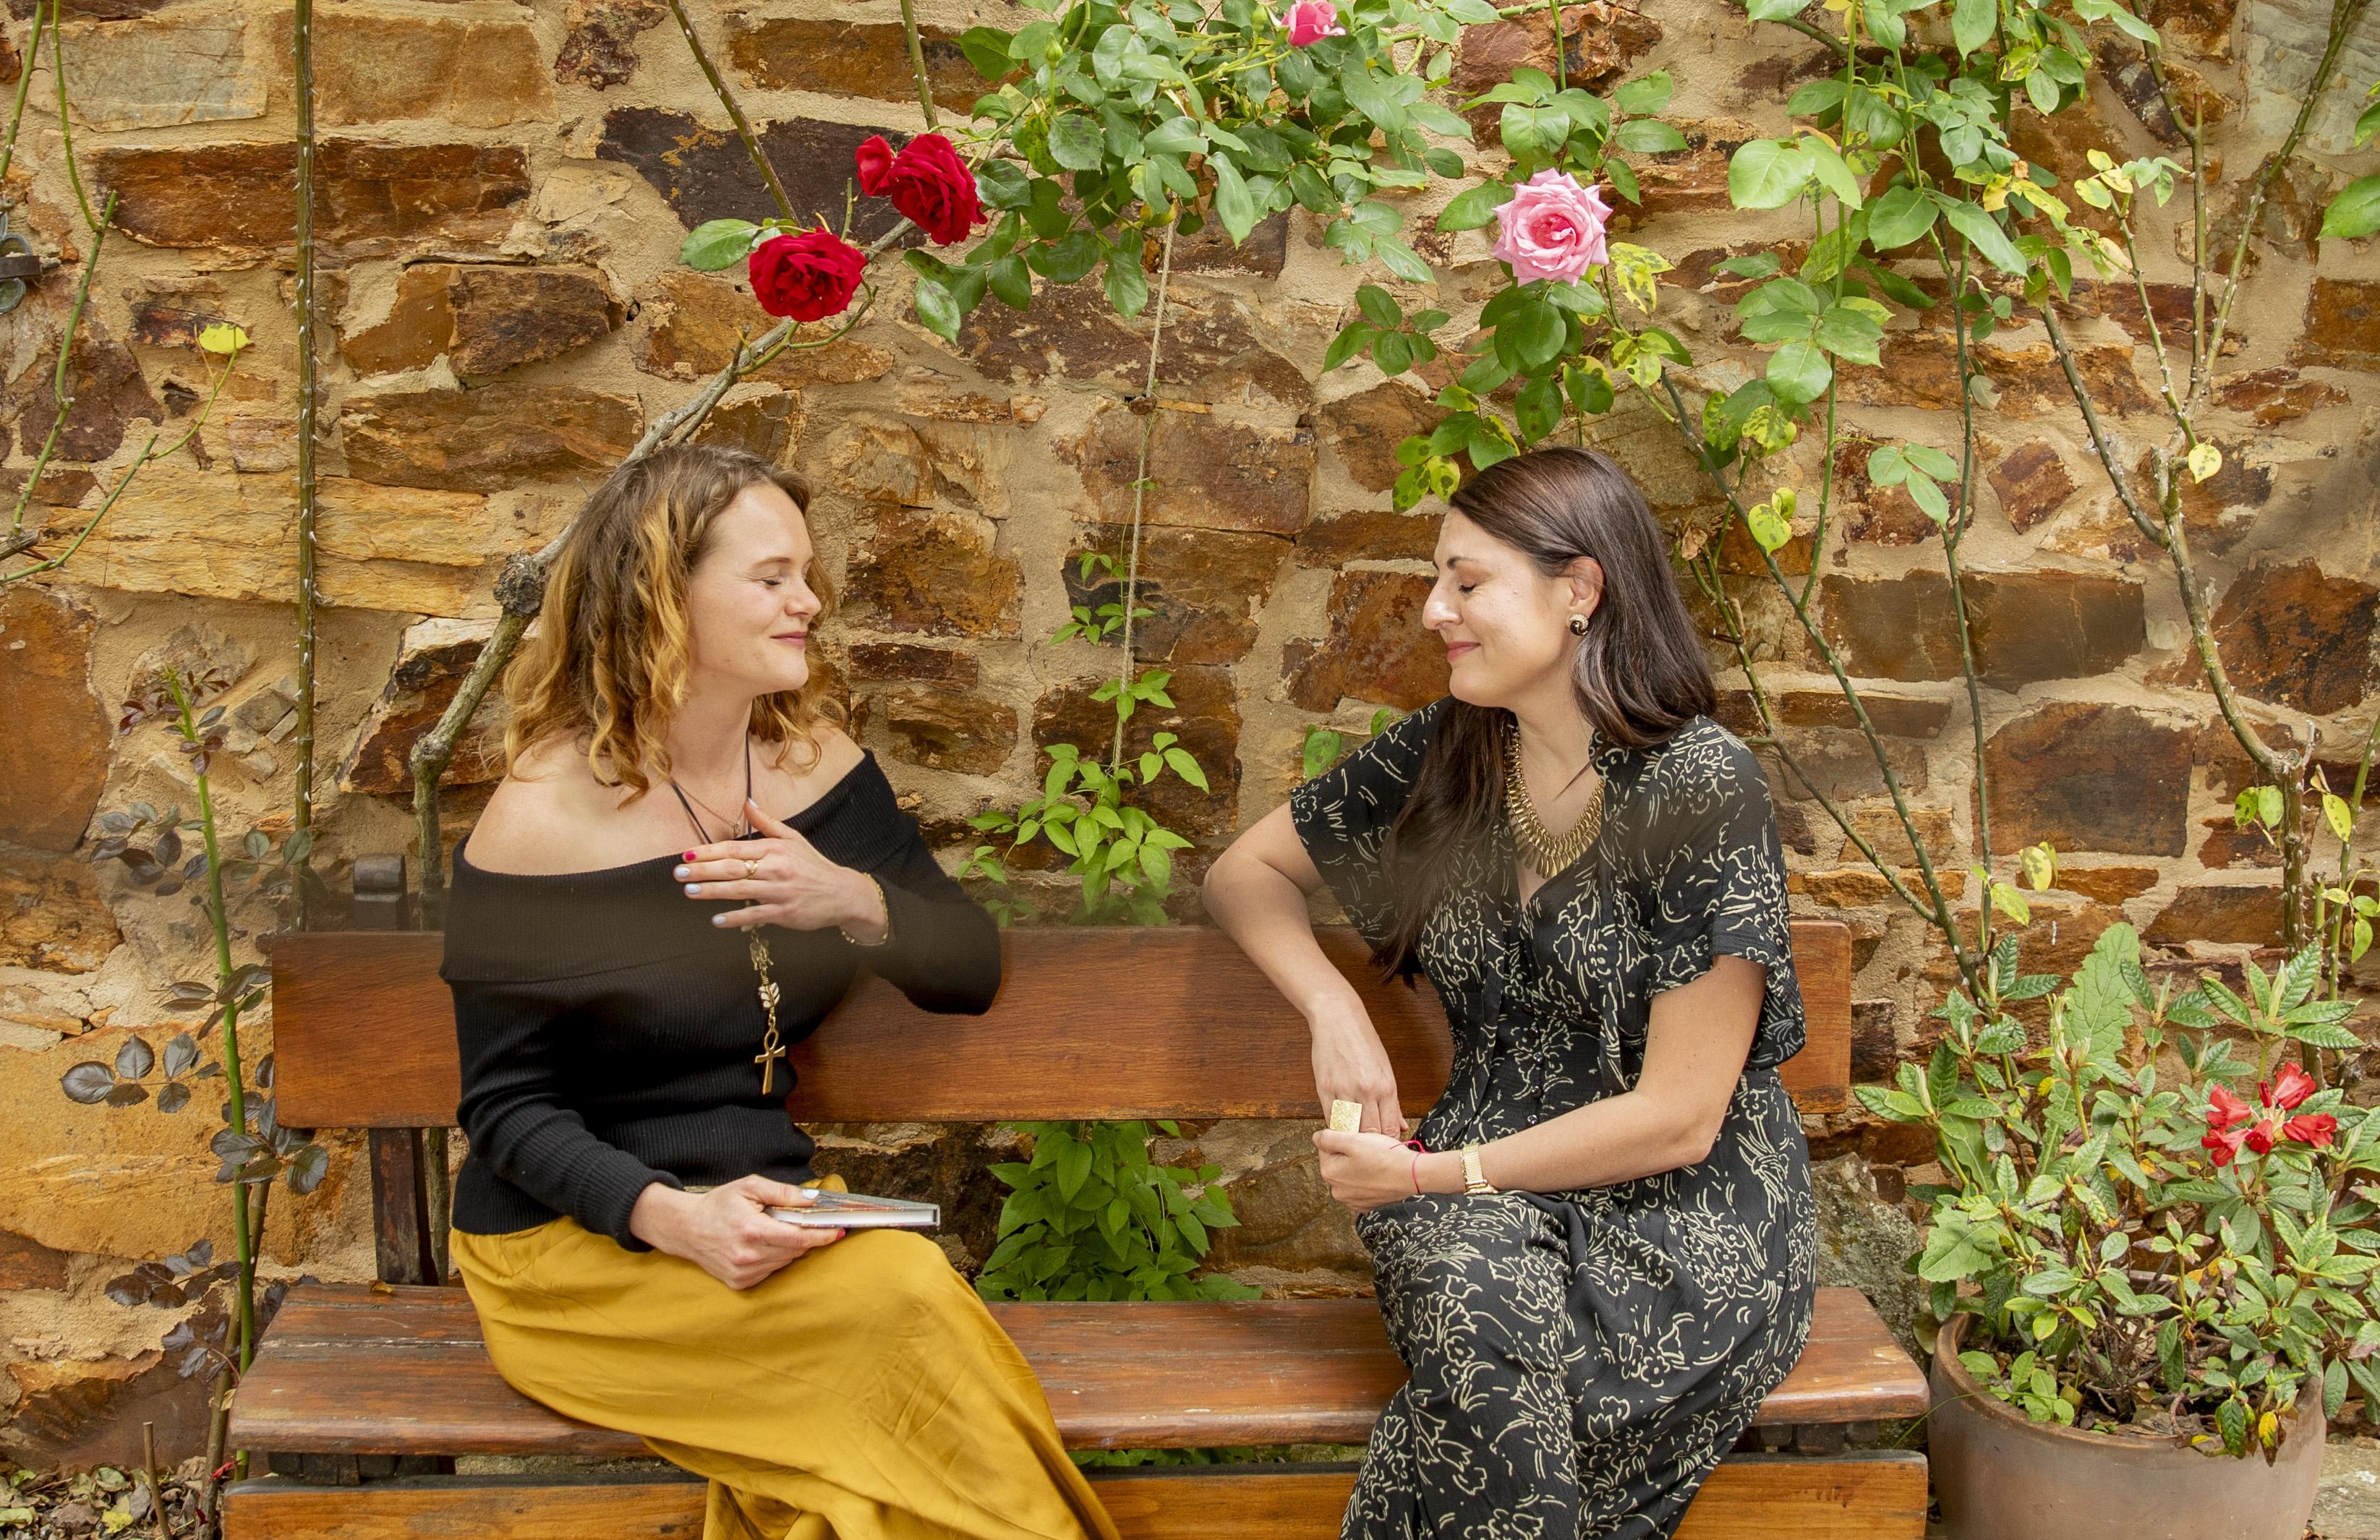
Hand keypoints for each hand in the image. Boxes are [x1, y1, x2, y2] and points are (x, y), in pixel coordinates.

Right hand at [629, 1175, 843, 1289]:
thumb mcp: (749, 1187)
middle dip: (804, 1237)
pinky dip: (773, 1259)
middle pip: (795, 1251)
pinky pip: (770, 1271)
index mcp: (752, 1231)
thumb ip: (783, 1192)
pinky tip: (760, 1246)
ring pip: (784, 1262)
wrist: (687, 1228)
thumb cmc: (719, 1204)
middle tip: (801, 1222)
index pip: (798, 1239)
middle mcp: (748, 1256)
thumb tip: (813, 1199)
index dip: (822, 1236)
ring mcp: (743, 1273)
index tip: (838, 1231)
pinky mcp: (740, 1283)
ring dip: (787, 1248)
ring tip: (771, 1231)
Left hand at [673, 799, 887, 937]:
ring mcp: (779, 891)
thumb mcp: (793, 839)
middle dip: (703, 870)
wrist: (843, 894)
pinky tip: (715, 920)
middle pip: (732, 869)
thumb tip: (747, 802)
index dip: (709, 852)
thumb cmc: (814, 866)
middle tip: (679, 872)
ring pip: (740, 891)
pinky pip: (755, 915)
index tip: (687, 854)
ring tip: (689, 891)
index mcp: (775, 849)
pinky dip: (735, 919)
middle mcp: (775, 868)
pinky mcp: (784, 913)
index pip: (735, 849)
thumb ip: (767, 822)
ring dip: (712, 892)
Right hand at [1307, 992, 1404, 1138]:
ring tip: (1353, 1139)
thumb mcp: (1386, 1069)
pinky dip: (1336, 1125)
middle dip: (1370, 1144)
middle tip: (1368, 1149)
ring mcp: (1344, 1089)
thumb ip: (1393, 1101)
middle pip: (1370, 1132)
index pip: (1390, 1127)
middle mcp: (1367, 1090)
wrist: (1338, 1019)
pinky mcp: (1324, 1087)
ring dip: (1351, 1137)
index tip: (1385, 1147)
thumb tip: (1402, 1125)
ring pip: (1349, 1129)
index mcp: (1386, 1086)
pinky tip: (1339, 1126)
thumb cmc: (1364, 1042)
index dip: (1388, 1142)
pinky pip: (1331, 1117)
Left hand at [1314, 1130, 1426, 1213]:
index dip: (1343, 1138)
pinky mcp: (1366, 1205)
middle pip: (1338, 1161)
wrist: (1414, 1176)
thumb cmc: (1386, 1157)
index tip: (1359, 1139)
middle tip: (1369, 1149)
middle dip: (1350, 1153)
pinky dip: (1368, 1179)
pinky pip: (1361, 1186)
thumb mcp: (1354, 1140)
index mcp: (1330, 1173)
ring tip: (1377, 1161)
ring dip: (1359, 1166)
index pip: (1326, 1147)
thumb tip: (1316, 1138)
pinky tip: (1380, 1173)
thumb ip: (1329, 1137)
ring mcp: (1352, 1201)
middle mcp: (1337, 1191)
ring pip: (1350, 1174)